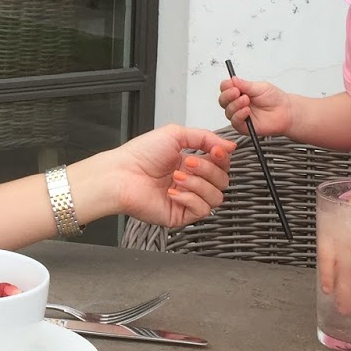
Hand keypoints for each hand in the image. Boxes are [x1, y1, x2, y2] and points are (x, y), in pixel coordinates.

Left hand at [84, 124, 234, 229]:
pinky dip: (190, 199)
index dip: (222, 158)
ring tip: (177, 177)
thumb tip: (230, 145)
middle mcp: (191, 182)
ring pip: (216, 197)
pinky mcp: (180, 215)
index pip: (221, 164)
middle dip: (207, 170)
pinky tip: (173, 192)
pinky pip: (202, 211)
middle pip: (222, 180)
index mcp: (190, 163)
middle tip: (188, 163)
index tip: (215, 151)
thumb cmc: (139, 155)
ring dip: (198, 184)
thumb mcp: (175, 134)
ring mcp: (187, 200)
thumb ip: (206, 137)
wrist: (121, 175)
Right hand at [219, 75, 291, 137]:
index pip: (225, 88)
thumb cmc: (274, 99)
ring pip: (228, 111)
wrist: (285, 111)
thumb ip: (245, 85)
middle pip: (223, 100)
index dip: (226, 86)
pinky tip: (247, 111)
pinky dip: (239, 115)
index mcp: (239, 92)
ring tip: (246, 100)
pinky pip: (235, 122)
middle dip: (228, 95)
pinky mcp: (243, 126)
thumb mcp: (260, 87)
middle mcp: (237, 104)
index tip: (231, 84)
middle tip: (237, 92)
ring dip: (235, 105)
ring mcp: (239, 115)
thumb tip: (233, 79)